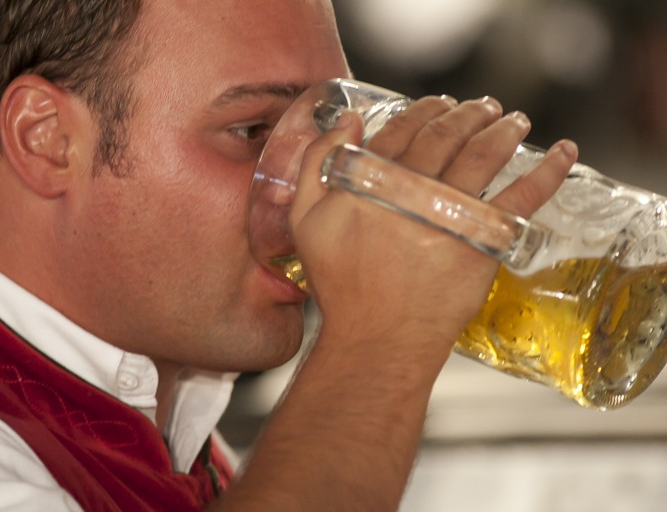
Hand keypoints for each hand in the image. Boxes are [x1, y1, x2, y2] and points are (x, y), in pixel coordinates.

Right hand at [290, 95, 576, 366]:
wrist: (377, 336)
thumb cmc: (341, 285)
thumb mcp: (306, 220)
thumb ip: (317, 163)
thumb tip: (347, 122)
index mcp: (374, 177)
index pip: (405, 127)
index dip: (424, 109)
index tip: (438, 104)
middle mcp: (416, 186)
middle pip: (448, 134)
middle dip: (468, 112)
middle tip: (483, 107)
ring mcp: (453, 211)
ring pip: (485, 153)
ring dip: (503, 128)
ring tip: (514, 120)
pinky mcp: (484, 240)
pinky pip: (524, 197)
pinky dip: (549, 171)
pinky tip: (565, 152)